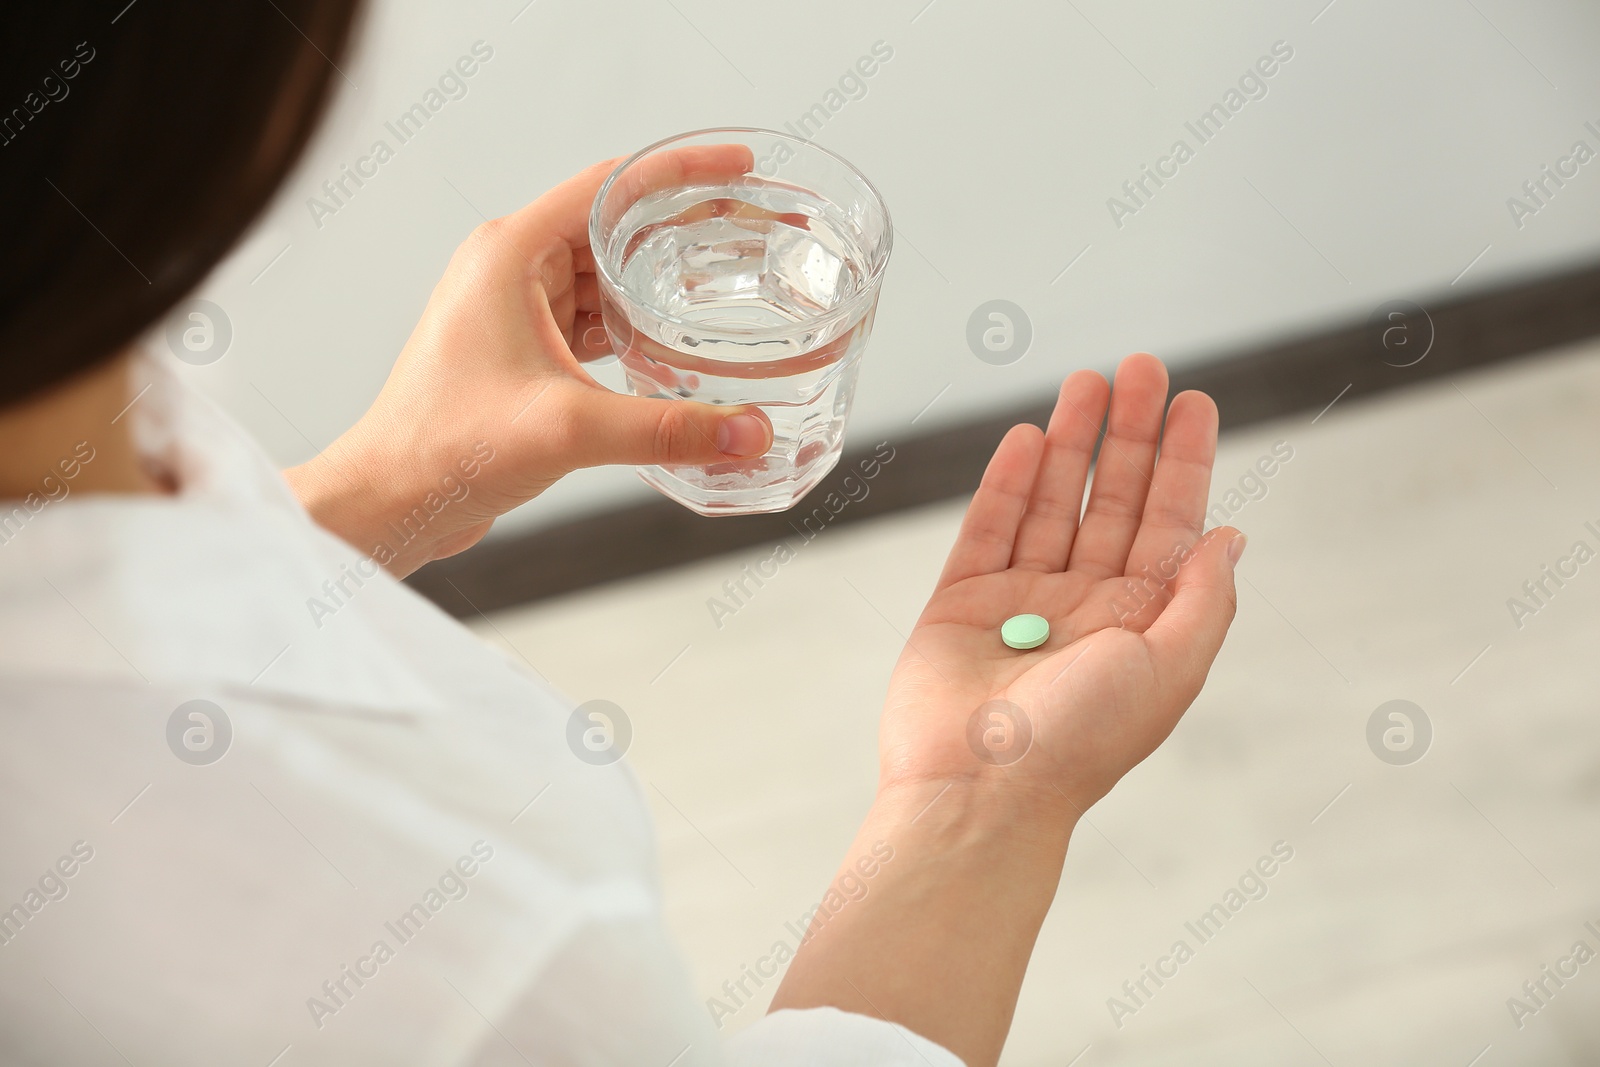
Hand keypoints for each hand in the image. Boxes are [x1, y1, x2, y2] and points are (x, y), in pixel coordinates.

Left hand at [287, 149, 773, 576]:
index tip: (742, 168)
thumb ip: (666, 429)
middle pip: (617, 223)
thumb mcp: (565, 429)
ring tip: (730, 282)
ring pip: (609, 274)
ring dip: (664, 278)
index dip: (683, 170)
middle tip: (753, 231)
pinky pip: (596, 318)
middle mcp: (511, 268)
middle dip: (686, 225)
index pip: (613, 185)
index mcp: (510, 252)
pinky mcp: (525, 350)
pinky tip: (680, 342)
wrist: (391, 500)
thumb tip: (749, 433)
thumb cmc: (442, 447)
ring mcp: (517, 308)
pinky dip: (639, 324)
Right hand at [879, 352, 1243, 815]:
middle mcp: (1086, 606)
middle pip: (1113, 499)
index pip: (1170, 522)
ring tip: (1087, 380)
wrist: (977, 789)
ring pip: (1052, 502)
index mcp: (1141, 623)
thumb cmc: (1077, 744)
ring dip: (1072, 441)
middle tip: (1141, 367)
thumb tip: (1231, 535)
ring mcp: (1022, 601)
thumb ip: (1203, 598)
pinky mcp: (962, 602)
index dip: (1183, 460)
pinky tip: (1030, 437)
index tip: (1194, 402)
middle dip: (1130, 433)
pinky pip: (988, 527)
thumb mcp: (1169, 669)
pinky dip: (1008, 481)